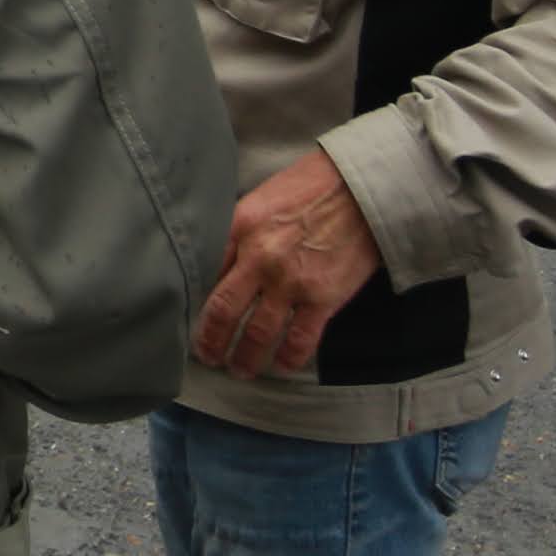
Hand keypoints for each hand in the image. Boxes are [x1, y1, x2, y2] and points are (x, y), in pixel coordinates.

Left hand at [193, 148, 386, 379]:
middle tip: (208, 356)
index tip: (192, 320)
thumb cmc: (311, 187)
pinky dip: (288, 358)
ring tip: (240, 369)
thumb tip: (220, 265)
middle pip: (223, 311)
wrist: (362, 187)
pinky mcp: (323, 298)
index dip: (195, 301)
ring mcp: (292, 281)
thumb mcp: (261, 199)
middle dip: (211, 341)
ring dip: (245, 357)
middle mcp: (260, 258)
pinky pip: (300, 340)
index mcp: (240, 227)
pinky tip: (282, 366)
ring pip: (258, 333)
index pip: (205, 274)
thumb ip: (239, 232)